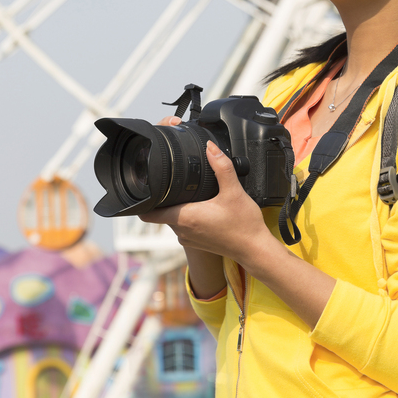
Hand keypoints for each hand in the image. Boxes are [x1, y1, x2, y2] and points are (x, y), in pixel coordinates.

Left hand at [139, 137, 272, 267]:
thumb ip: (221, 167)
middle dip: (163, 198)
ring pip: (172, 219)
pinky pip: (183, 226)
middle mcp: (182, 230)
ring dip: (176, 206)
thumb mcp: (234, 191)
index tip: (145, 187)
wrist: (255, 250)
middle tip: (170, 182)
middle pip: (160, 212)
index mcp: (185, 217)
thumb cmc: (244, 226)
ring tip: (187, 192)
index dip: (143, 201)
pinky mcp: (196, 242)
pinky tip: (200, 206)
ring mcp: (188, 238)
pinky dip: (186, 215)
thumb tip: (210, 148)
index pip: (149, 214)